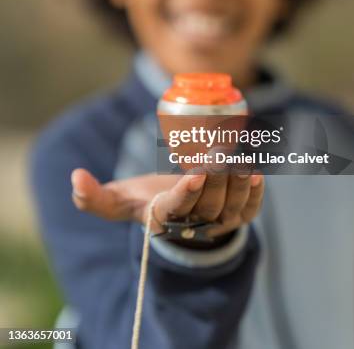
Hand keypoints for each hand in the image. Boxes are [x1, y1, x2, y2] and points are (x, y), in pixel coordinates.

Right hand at [71, 168, 263, 237]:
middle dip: (215, 178)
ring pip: (231, 206)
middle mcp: (193, 224)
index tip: (194, 172)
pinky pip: (249, 210)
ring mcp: (216, 222)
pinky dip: (255, 194)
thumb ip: (94, 197)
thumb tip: (75, 178)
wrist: (174, 212)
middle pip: (208, 204)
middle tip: (220, 151)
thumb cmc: (143, 201)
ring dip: (237, 182)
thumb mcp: (117, 200)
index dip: (185, 193)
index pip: (176, 208)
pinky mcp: (235, 216)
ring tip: (238, 159)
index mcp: (163, 219)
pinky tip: (256, 174)